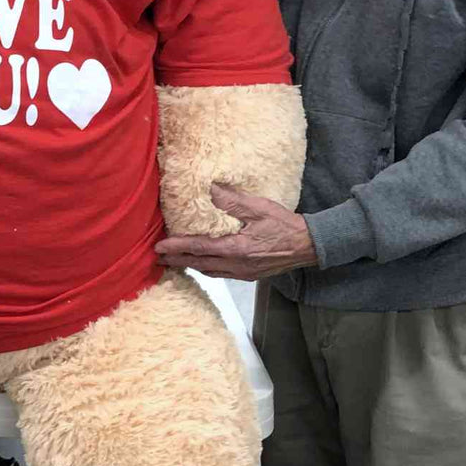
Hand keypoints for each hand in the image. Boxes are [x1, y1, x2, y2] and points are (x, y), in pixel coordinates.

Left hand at [156, 184, 317, 281]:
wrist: (308, 246)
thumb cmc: (285, 225)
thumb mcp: (259, 208)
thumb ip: (232, 201)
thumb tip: (210, 190)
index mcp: (236, 249)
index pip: (199, 248)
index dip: (177, 248)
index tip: (159, 247)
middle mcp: (236, 265)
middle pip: (199, 264)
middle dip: (177, 260)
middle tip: (158, 258)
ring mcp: (243, 273)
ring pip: (209, 271)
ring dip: (190, 266)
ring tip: (175, 261)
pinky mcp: (249, 275)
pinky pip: (221, 274)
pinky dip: (206, 269)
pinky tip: (202, 264)